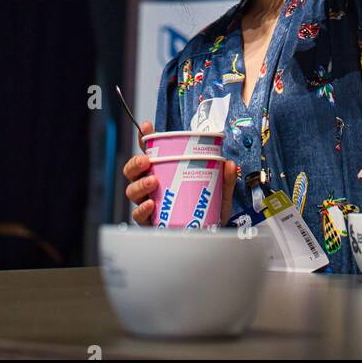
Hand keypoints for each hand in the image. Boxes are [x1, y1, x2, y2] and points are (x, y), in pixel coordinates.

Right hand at [123, 120, 239, 226]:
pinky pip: (138, 215)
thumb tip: (229, 164)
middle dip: (135, 163)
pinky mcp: (150, 222)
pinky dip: (142, 209)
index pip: (151, 152)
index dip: (144, 138)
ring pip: (132, 190)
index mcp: (166, 172)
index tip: (147, 127)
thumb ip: (224, 179)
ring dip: (140, 184)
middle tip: (146, 161)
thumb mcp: (219, 192)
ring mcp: (149, 203)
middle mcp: (153, 186)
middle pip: (133, 171)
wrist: (209, 235)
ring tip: (152, 183)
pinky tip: (150, 204)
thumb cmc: (208, 210)